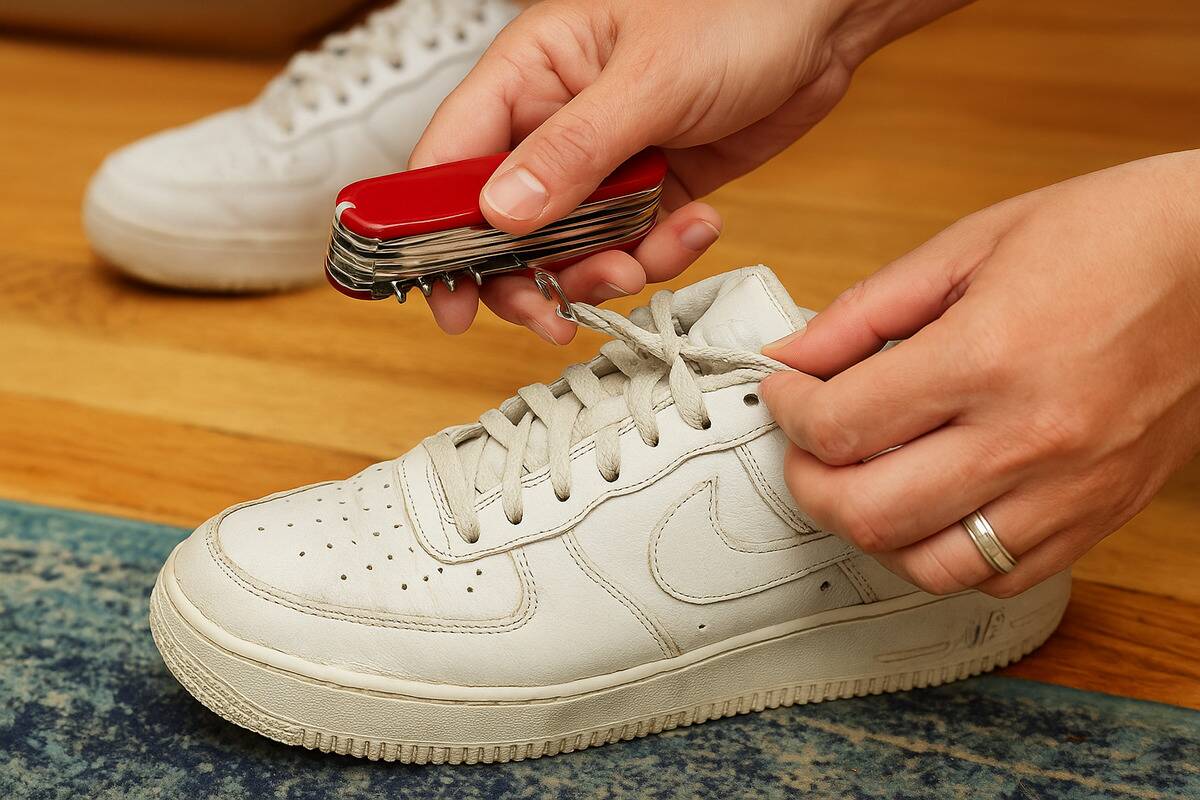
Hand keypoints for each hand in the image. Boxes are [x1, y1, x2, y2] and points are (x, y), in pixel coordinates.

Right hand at [410, 0, 969, 341]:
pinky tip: (695, 226)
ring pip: (571, 246)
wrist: (826, 19)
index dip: (434, 231)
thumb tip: (503, 214)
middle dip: (528, 274)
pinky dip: (659, 253)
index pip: (451, 157)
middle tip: (553, 313)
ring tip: (639, 265)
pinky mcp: (653, 187)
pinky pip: (633, 244)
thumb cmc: (739, 8)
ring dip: (602, 271)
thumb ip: (574, 151)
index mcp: (531, 72)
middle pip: (505, 221)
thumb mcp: (651, 80)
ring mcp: (605, 159)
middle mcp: (557, 120)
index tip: (448, 297)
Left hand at [760, 150, 1199, 596]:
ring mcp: (1070, 489)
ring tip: (863, 481)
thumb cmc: (1109, 235)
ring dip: (872, 532)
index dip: (789, 411)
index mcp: (988, 356)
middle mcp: (1029, 438)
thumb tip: (793, 356)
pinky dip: (945, 556)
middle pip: (871, 514)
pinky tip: (933, 506)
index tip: (785, 393)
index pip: (843, 424)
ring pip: (930, 566)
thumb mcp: (971, 245)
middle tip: (805, 447)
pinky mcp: (1100, 515)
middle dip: (809, 483)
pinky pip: (999, 577)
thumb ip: (867, 311)